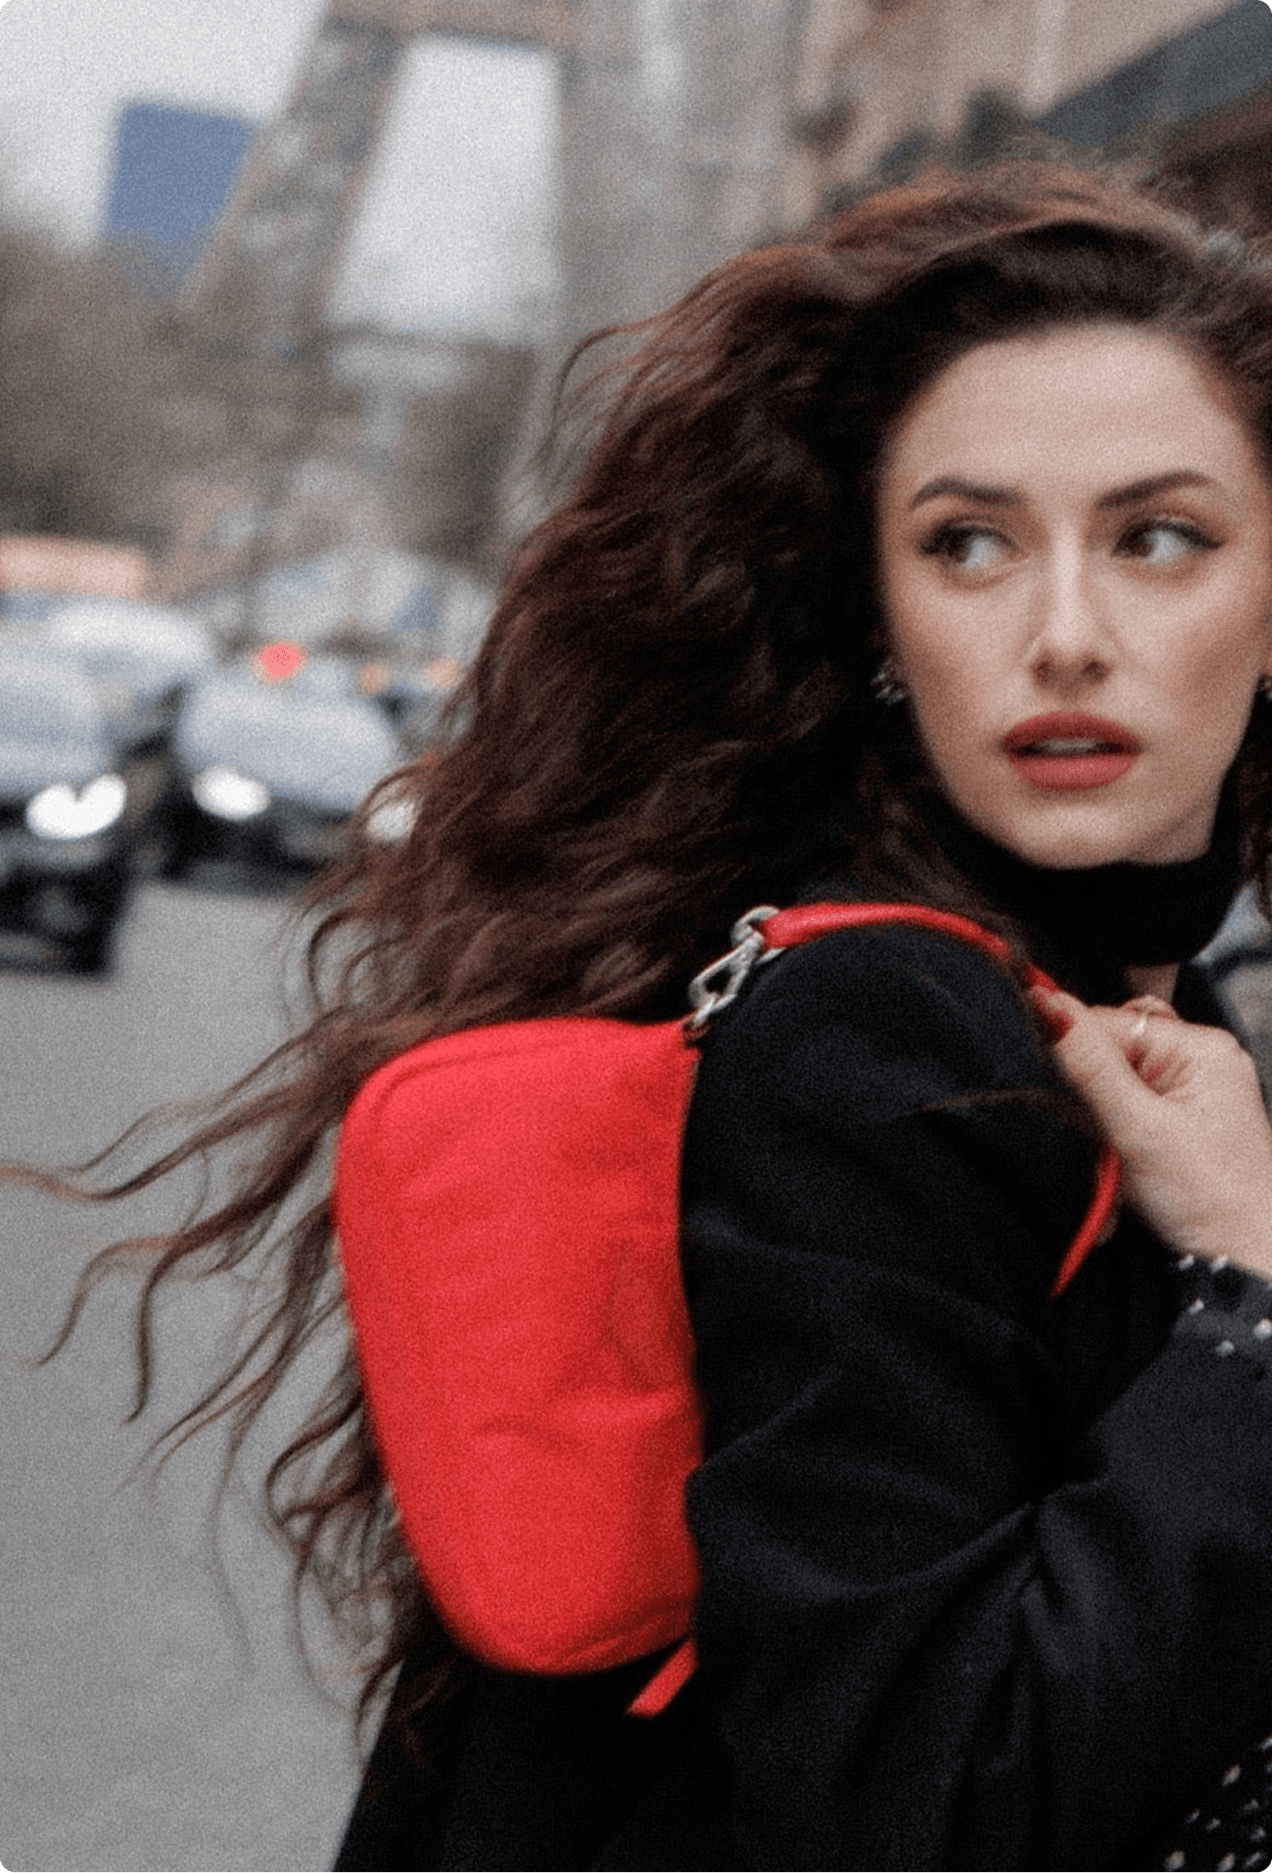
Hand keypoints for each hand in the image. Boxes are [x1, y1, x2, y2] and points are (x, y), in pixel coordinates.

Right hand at [1033, 987, 1271, 1277]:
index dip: (1071, 1055)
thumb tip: (1048, 1004)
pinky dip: (1114, 1153)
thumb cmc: (1213, 1201)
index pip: (1109, 1024)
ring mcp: (1190, 1096)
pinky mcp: (1179, 1126)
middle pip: (1108, 1060)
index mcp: (1200, 1049)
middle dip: (1091, 1112)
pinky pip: (1125, 1122)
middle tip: (1103, 1152)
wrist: (1246, 1263)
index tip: (1047, 1090)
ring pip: (1110, 1096)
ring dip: (1100, 1141)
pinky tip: (1121, 1183)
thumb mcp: (1139, 1129)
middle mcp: (1199, 1063)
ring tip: (1116, 1179)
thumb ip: (1089, 1065)